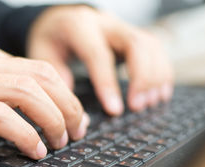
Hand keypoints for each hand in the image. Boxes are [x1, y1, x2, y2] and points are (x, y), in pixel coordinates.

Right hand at [0, 37, 87, 158]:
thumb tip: (13, 100)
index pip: (34, 67)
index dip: (62, 92)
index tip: (71, 114)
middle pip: (41, 77)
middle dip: (68, 106)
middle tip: (76, 130)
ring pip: (28, 92)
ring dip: (53, 119)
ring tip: (59, 142)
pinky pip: (1, 116)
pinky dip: (25, 134)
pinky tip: (33, 149)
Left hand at [27, 5, 173, 114]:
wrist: (60, 19)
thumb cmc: (51, 40)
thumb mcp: (42, 56)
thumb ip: (56, 78)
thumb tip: (74, 110)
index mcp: (79, 27)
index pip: (98, 55)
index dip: (108, 83)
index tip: (115, 110)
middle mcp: (105, 23)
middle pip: (135, 43)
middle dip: (142, 77)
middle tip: (137, 107)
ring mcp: (122, 28)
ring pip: (150, 44)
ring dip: (156, 76)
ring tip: (150, 103)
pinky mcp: (132, 36)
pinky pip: (155, 49)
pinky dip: (162, 71)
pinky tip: (160, 93)